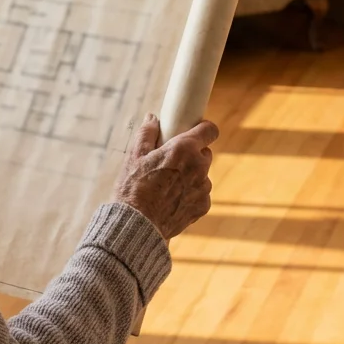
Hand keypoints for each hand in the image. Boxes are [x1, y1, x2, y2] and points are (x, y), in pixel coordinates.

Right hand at [112, 114, 216, 239]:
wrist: (137, 225)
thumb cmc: (133, 188)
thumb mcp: (135, 155)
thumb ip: (147, 132)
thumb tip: (153, 118)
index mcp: (184, 148)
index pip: (210, 130)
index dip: (203, 129)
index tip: (196, 131)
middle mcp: (199, 166)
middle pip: (205, 152)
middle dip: (192, 154)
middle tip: (172, 161)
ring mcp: (203, 188)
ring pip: (202, 174)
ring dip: (191, 176)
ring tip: (168, 185)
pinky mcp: (203, 206)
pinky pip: (200, 194)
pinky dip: (190, 194)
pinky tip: (172, 200)